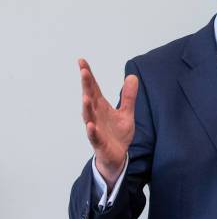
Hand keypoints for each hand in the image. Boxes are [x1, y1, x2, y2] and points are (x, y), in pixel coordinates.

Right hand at [79, 58, 136, 188]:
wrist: (117, 157)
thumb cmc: (118, 134)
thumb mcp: (127, 112)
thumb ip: (129, 96)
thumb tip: (132, 76)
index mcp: (101, 107)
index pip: (93, 88)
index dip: (88, 75)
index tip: (81, 61)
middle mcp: (96, 115)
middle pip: (89, 98)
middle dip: (86, 85)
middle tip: (83, 71)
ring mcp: (96, 129)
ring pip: (89, 116)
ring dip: (86, 107)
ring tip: (86, 96)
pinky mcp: (99, 142)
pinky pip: (94, 136)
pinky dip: (92, 131)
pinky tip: (90, 125)